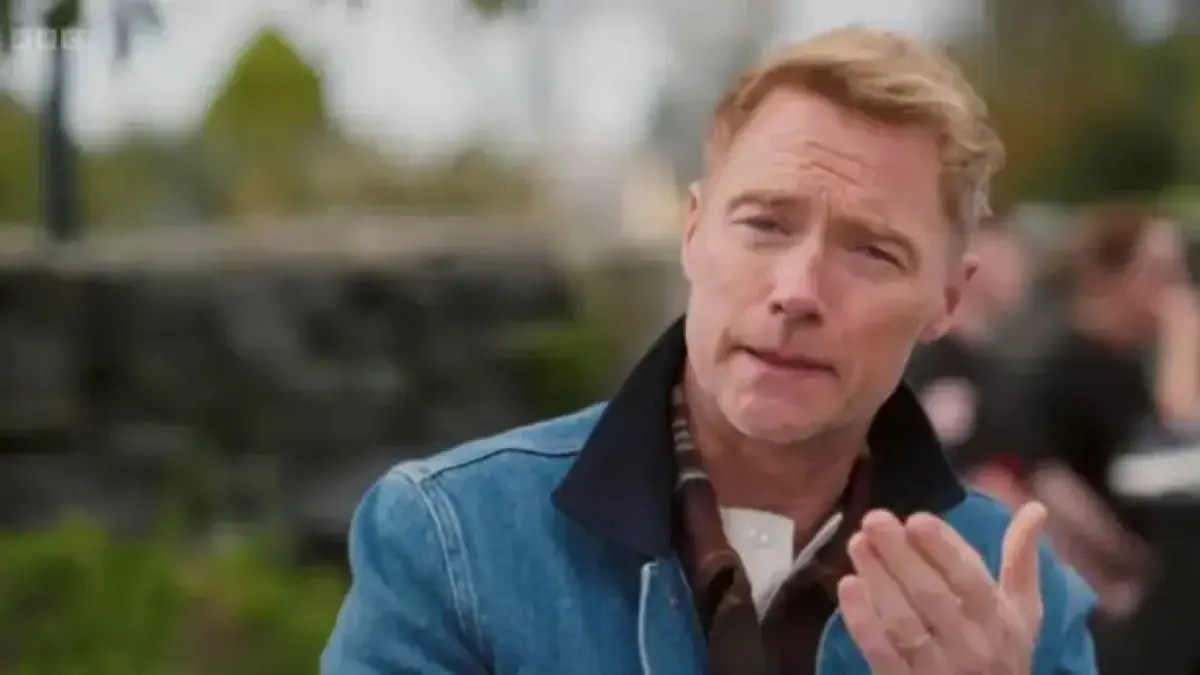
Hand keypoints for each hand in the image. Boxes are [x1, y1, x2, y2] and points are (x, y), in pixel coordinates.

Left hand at [838, 502, 1046, 673]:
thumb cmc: (1005, 655)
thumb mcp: (1023, 614)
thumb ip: (1021, 560)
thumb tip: (1035, 507)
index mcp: (999, 621)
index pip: (971, 581)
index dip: (944, 549)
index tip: (916, 519)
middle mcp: (970, 646)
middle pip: (931, 596)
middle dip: (901, 555)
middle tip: (874, 519)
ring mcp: (937, 669)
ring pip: (903, 622)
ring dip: (878, 579)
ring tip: (857, 543)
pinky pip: (881, 653)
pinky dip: (863, 619)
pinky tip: (848, 586)